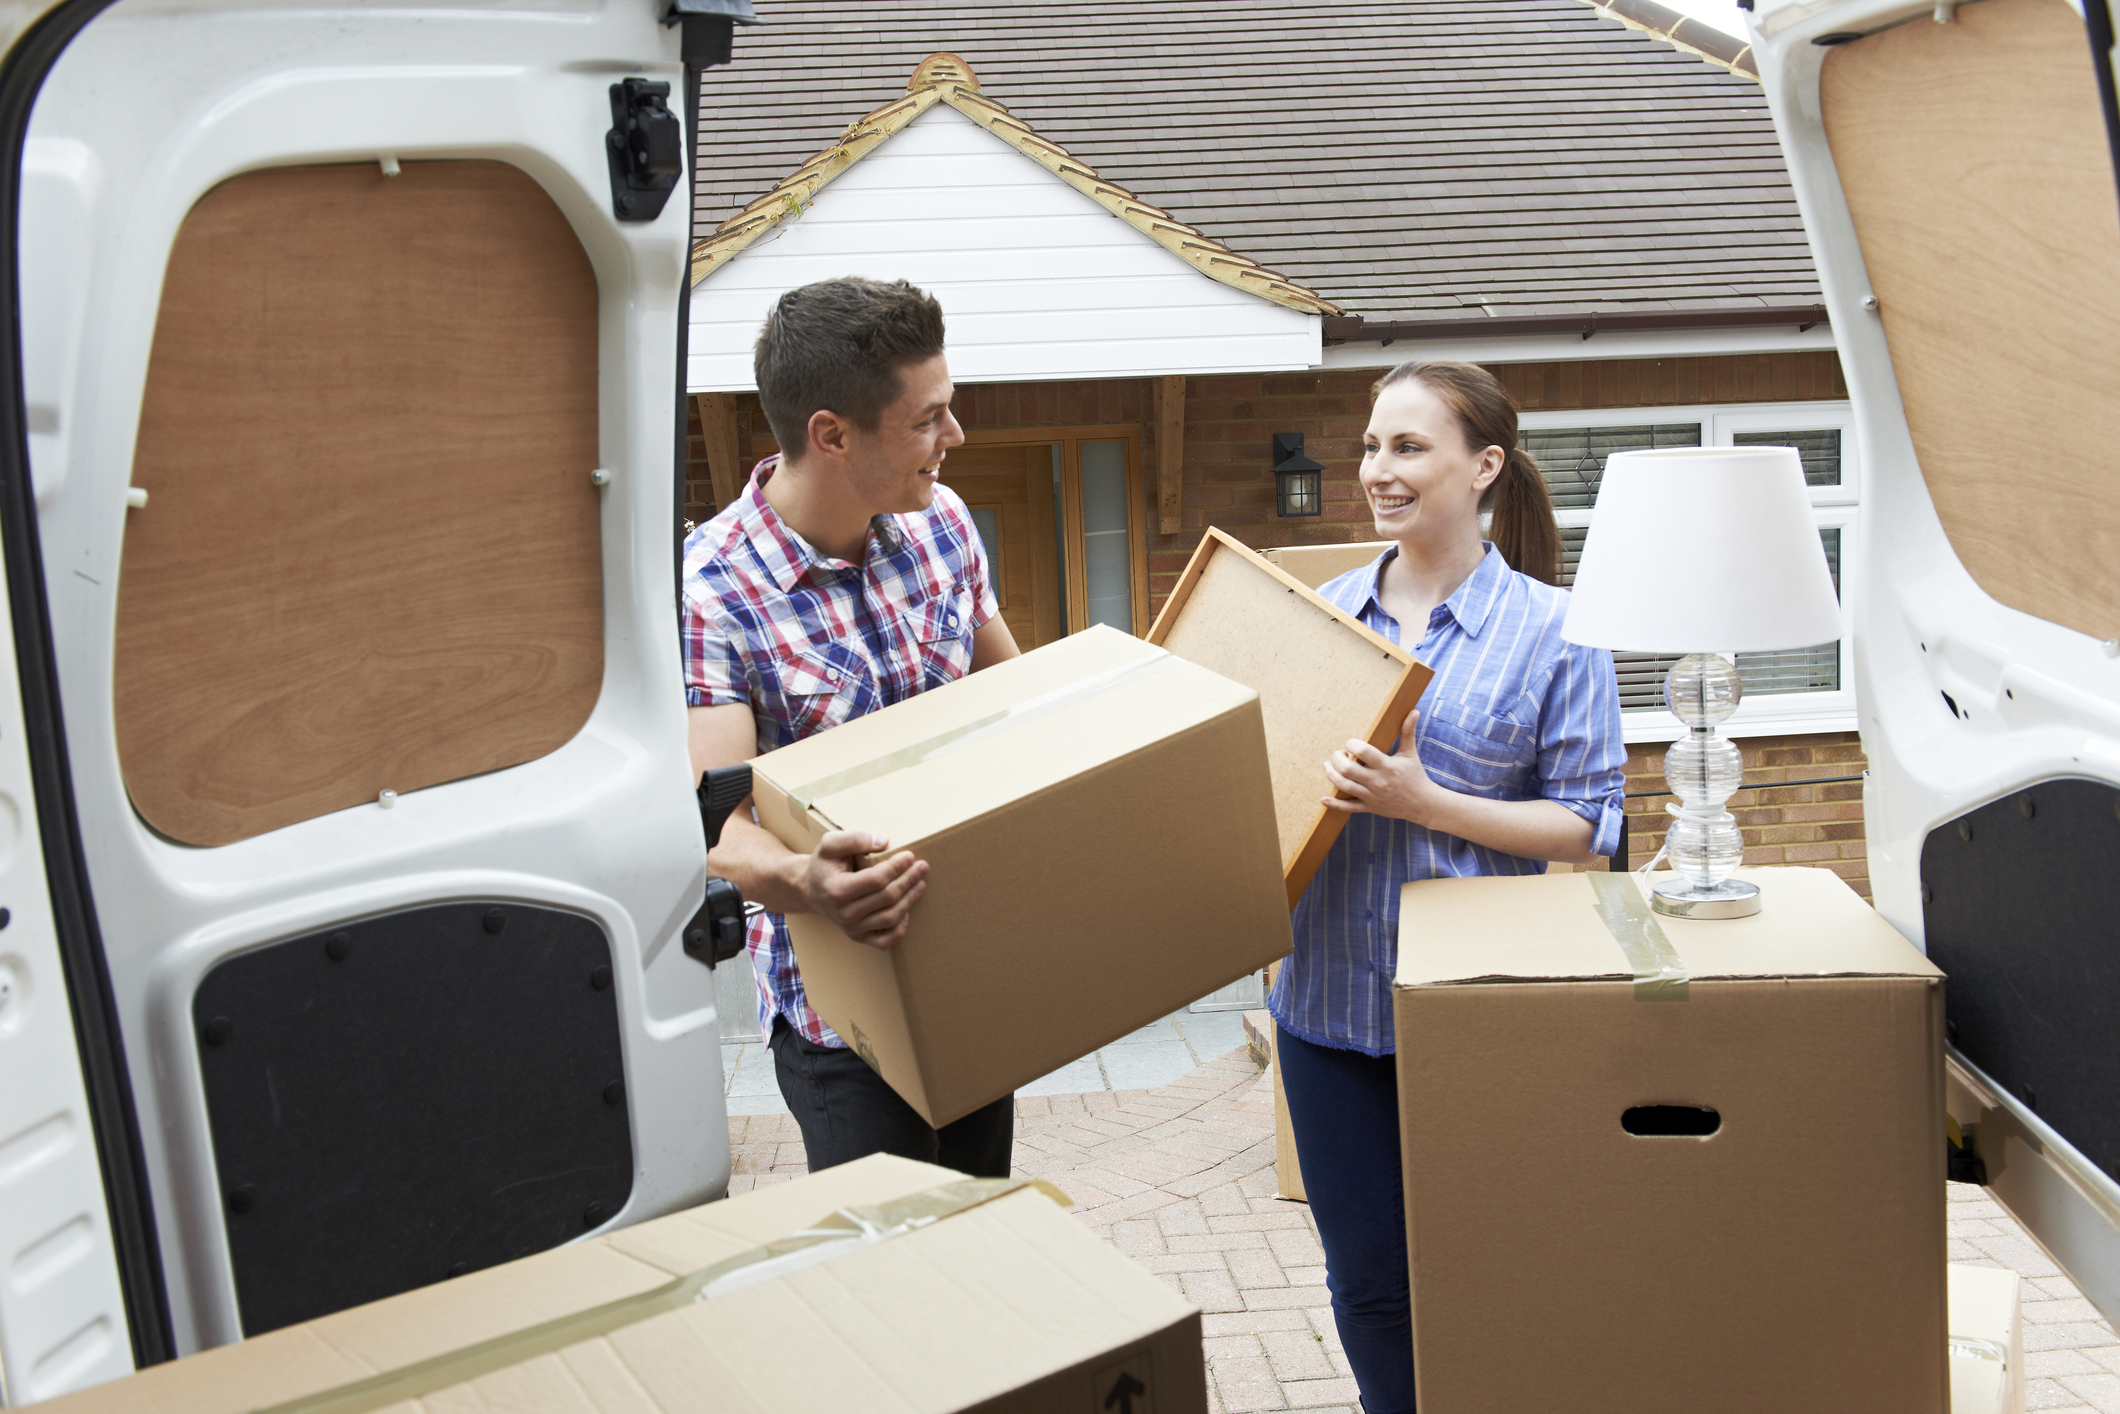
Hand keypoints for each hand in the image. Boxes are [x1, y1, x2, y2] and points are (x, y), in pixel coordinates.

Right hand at [798, 831, 927, 948]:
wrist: (810, 890)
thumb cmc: (823, 865)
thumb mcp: (831, 844)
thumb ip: (855, 838)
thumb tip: (884, 842)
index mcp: (836, 890)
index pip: (876, 880)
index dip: (896, 867)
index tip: (910, 856)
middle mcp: (844, 914)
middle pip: (887, 897)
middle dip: (909, 880)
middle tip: (922, 866)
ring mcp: (851, 929)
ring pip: (890, 917)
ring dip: (910, 899)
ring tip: (920, 883)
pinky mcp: (858, 937)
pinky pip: (885, 941)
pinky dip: (900, 928)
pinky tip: (906, 911)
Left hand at [1321, 708, 1440, 823]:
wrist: (1423, 804)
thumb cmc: (1415, 776)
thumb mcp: (1410, 753)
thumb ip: (1408, 732)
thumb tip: (1414, 711)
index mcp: (1387, 766)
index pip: (1363, 752)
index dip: (1352, 744)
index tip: (1351, 743)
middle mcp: (1378, 782)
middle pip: (1348, 770)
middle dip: (1337, 759)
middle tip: (1338, 754)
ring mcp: (1372, 796)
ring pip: (1344, 786)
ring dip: (1331, 774)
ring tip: (1328, 766)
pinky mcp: (1369, 807)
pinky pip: (1349, 807)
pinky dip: (1335, 804)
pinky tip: (1323, 799)